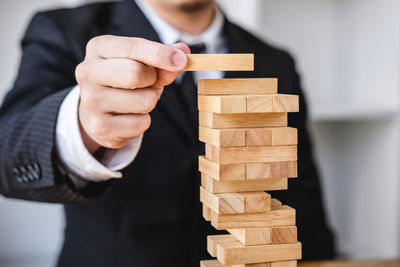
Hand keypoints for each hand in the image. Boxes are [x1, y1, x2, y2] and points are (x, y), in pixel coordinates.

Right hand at [75, 35, 188, 153]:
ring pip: (144, 101)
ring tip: (138, 99)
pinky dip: (144, 121)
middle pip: (135, 74)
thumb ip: (162, 60)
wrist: (97, 110)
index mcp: (98, 48)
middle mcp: (88, 72)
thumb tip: (183, 55)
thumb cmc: (123, 79)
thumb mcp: (142, 63)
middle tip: (149, 83)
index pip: (133, 47)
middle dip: (153, 80)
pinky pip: (141, 124)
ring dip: (150, 101)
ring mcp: (90, 101)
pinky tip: (130, 116)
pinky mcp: (100, 126)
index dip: (161, 54)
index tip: (182, 61)